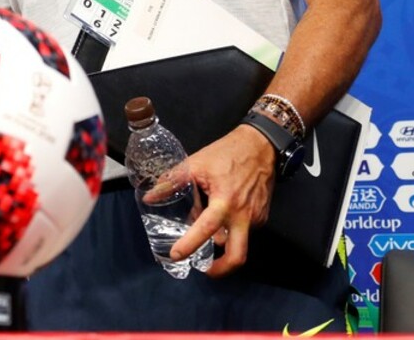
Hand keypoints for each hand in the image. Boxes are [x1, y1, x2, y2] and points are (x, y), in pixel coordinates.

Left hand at [169, 124, 274, 275]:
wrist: (260, 146)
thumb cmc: (226, 153)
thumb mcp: (195, 164)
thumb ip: (172, 181)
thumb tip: (151, 196)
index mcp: (225, 202)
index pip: (206, 229)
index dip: (190, 244)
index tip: (176, 255)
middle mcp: (244, 215)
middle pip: (238, 255)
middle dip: (221, 269)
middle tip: (204, 269)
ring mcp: (256, 218)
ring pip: (240, 242)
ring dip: (223, 244)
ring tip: (206, 236)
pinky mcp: (262, 216)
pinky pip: (245, 230)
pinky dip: (231, 230)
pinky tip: (219, 218)